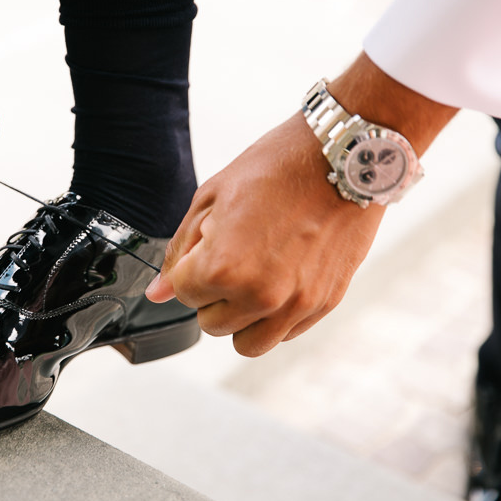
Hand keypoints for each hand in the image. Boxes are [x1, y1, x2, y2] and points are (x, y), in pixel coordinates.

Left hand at [146, 53, 457, 355]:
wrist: (343, 156)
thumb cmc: (276, 167)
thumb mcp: (211, 197)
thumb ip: (180, 251)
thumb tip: (158, 292)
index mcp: (223, 268)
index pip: (183, 294)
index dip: (191, 268)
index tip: (209, 246)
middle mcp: (259, 295)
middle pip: (212, 324)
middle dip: (212, 295)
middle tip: (231, 259)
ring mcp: (296, 304)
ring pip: (248, 344)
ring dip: (241, 317)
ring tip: (252, 280)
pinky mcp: (324, 304)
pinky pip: (286, 334)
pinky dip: (276, 316)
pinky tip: (281, 279)